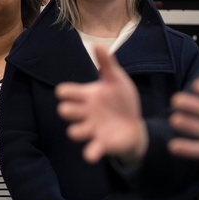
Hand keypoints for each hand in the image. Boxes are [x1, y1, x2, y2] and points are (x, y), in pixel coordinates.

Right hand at [56, 49, 147, 163]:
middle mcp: (85, 113)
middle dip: (67, 111)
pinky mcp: (101, 143)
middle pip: (68, 111)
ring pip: (76, 131)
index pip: (69, 92)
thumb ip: (108, 64)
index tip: (64, 92)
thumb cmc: (121, 100)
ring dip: (76, 132)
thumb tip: (98, 44)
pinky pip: (91, 150)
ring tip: (80, 130)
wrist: (135, 124)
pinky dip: (90, 153)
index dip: (65, 92)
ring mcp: (91, 129)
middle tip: (68, 110)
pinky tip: (91, 155)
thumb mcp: (117, 80)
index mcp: (86, 96)